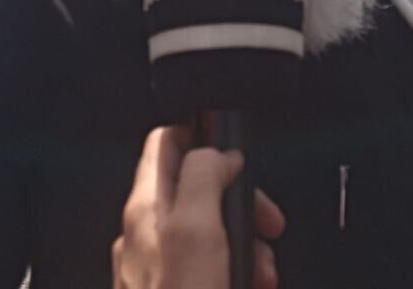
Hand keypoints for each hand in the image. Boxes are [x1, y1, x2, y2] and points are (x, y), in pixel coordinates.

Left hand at [112, 127, 284, 288]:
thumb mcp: (195, 231)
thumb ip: (202, 178)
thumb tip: (218, 153)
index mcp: (147, 209)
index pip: (166, 144)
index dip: (203, 138)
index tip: (237, 155)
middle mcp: (146, 234)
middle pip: (198, 190)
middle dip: (240, 203)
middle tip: (266, 224)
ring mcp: (156, 267)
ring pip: (209, 232)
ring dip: (244, 244)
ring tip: (261, 271)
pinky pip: (208, 267)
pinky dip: (234, 270)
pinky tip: (249, 284)